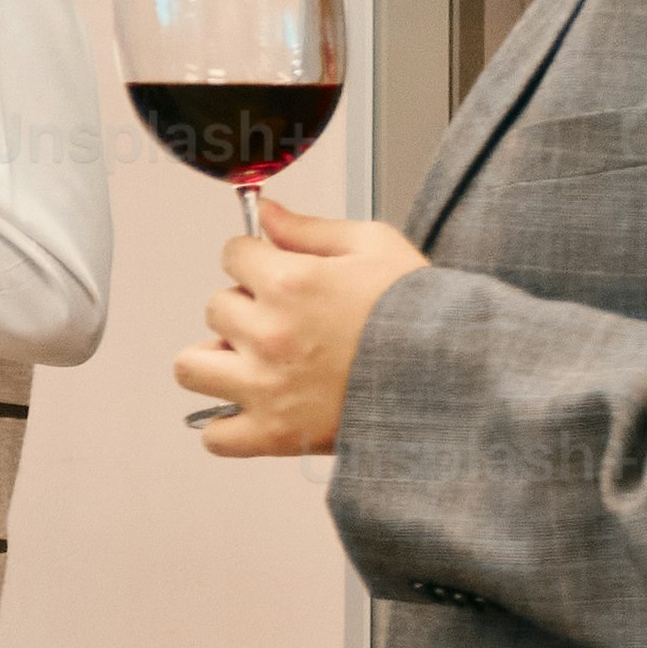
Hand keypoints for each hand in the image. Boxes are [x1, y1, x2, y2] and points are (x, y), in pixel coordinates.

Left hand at [171, 190, 425, 456]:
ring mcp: (266, 387)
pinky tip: (253, 408)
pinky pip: (214, 435)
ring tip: (251, 361)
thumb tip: (266, 211)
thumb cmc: (422, 313)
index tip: (274, 272)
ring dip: (215, 360)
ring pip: (191, 366)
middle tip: (282, 319)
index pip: (231, 254)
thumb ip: (309, 228)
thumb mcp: (376, 246)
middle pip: (215, 305)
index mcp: (291, 283)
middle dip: (244, 306)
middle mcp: (269, 334)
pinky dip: (226, 425)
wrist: (455, 376)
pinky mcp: (273, 434)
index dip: (255, 259)